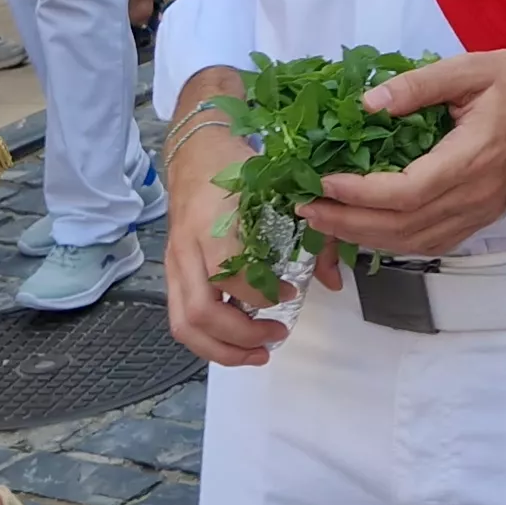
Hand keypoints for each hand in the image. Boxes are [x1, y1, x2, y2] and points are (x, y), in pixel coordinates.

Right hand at [160, 114, 292, 366]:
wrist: (194, 151)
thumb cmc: (235, 166)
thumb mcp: (275, 188)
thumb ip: (309, 232)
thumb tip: (333, 281)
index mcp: (211, 224)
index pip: (231, 277)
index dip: (263, 295)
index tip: (291, 292)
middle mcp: (186, 249)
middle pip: (201, 314)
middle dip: (241, 338)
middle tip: (276, 336)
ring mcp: (173, 263)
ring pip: (184, 325)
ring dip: (222, 350)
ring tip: (257, 353)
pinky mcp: (172, 272)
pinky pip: (182, 319)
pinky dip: (209, 339)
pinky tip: (238, 340)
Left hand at [295, 42, 505, 257]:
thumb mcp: (468, 68)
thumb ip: (416, 85)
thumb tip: (366, 104)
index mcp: (473, 157)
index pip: (406, 192)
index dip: (360, 194)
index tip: (324, 182)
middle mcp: (477, 195)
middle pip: (405, 227)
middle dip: (349, 223)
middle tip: (307, 209)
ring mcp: (482, 211)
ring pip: (417, 242)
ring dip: (367, 238)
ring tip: (327, 222)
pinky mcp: (482, 216)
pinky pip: (433, 242)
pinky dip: (395, 242)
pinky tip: (368, 229)